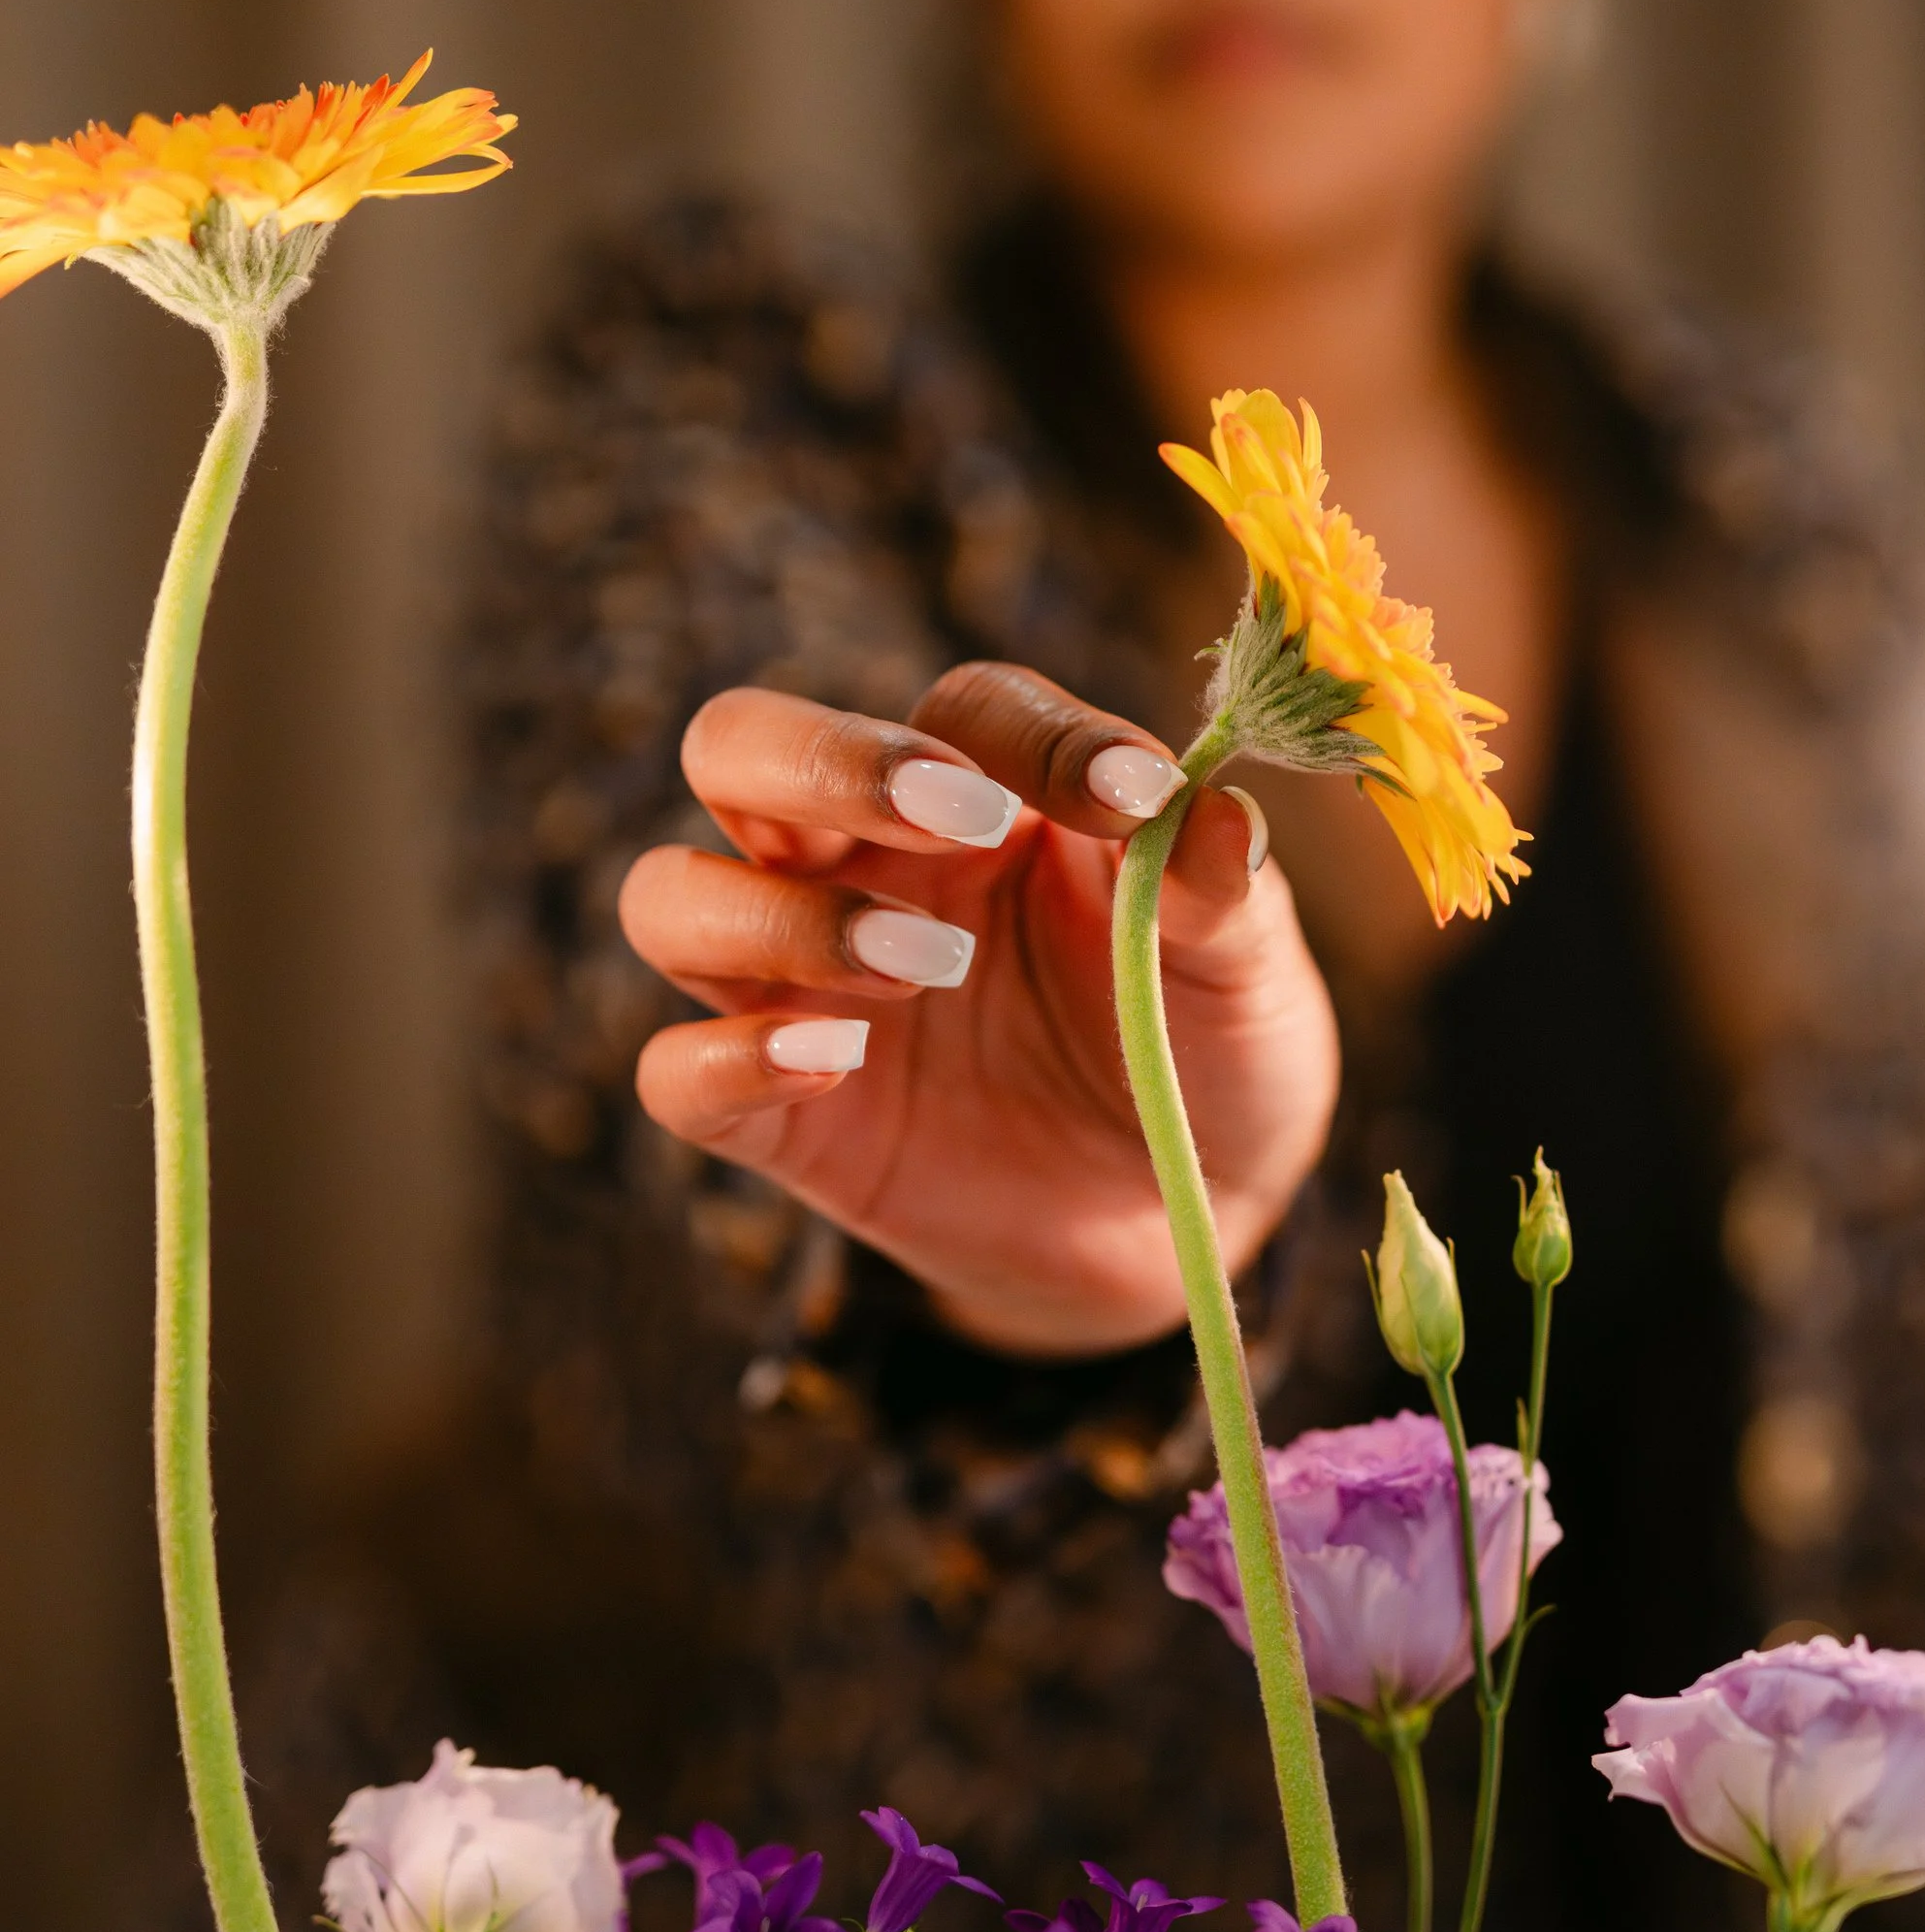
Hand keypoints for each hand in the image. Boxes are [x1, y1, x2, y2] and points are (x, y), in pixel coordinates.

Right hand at [618, 665, 1339, 1355]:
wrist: (1178, 1220)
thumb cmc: (1205, 1053)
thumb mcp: (1246, 975)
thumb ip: (1220, 894)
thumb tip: (1216, 814)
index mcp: (983, 796)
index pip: (962, 711)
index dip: (1035, 738)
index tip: (1130, 795)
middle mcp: (862, 865)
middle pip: (743, 744)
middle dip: (823, 759)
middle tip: (954, 817)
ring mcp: (804, 987)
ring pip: (671, 896)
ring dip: (778, 914)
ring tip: (926, 964)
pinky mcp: (784, 1117)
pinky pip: (678, 1072)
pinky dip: (728, 1059)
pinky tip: (833, 1059)